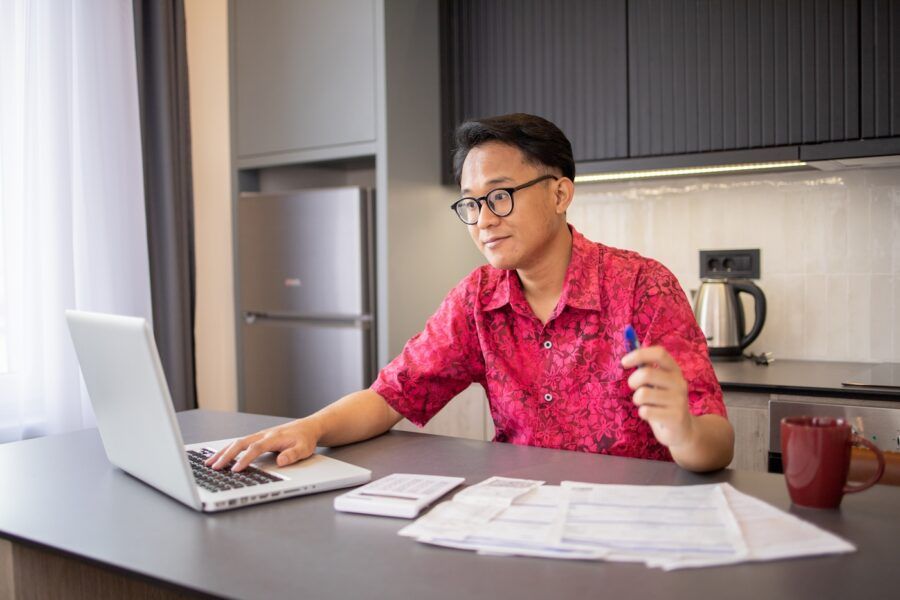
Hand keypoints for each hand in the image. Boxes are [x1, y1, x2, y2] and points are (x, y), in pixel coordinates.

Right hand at [205, 417, 321, 471]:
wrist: (308, 427)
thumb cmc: (305, 439)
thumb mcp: (304, 448)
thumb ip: (293, 455)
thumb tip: (280, 461)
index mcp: (274, 437)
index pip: (256, 448)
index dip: (245, 459)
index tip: (235, 469)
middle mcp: (263, 434)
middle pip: (240, 443)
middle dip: (226, 455)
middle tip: (214, 467)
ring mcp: (259, 435)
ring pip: (237, 442)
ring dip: (223, 452)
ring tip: (209, 463)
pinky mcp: (257, 438)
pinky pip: (239, 443)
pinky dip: (227, 449)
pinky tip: (219, 457)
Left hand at [621, 345, 694, 448]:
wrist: (683, 430)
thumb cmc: (664, 402)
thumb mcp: (659, 382)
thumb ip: (648, 367)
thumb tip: (631, 346)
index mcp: (674, 370)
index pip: (659, 353)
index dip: (639, 354)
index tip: (624, 362)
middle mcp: (679, 383)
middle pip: (647, 373)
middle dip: (632, 381)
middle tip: (633, 387)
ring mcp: (679, 400)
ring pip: (643, 394)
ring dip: (637, 400)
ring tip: (645, 404)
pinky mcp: (675, 417)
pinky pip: (646, 411)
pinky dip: (643, 413)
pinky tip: (652, 415)